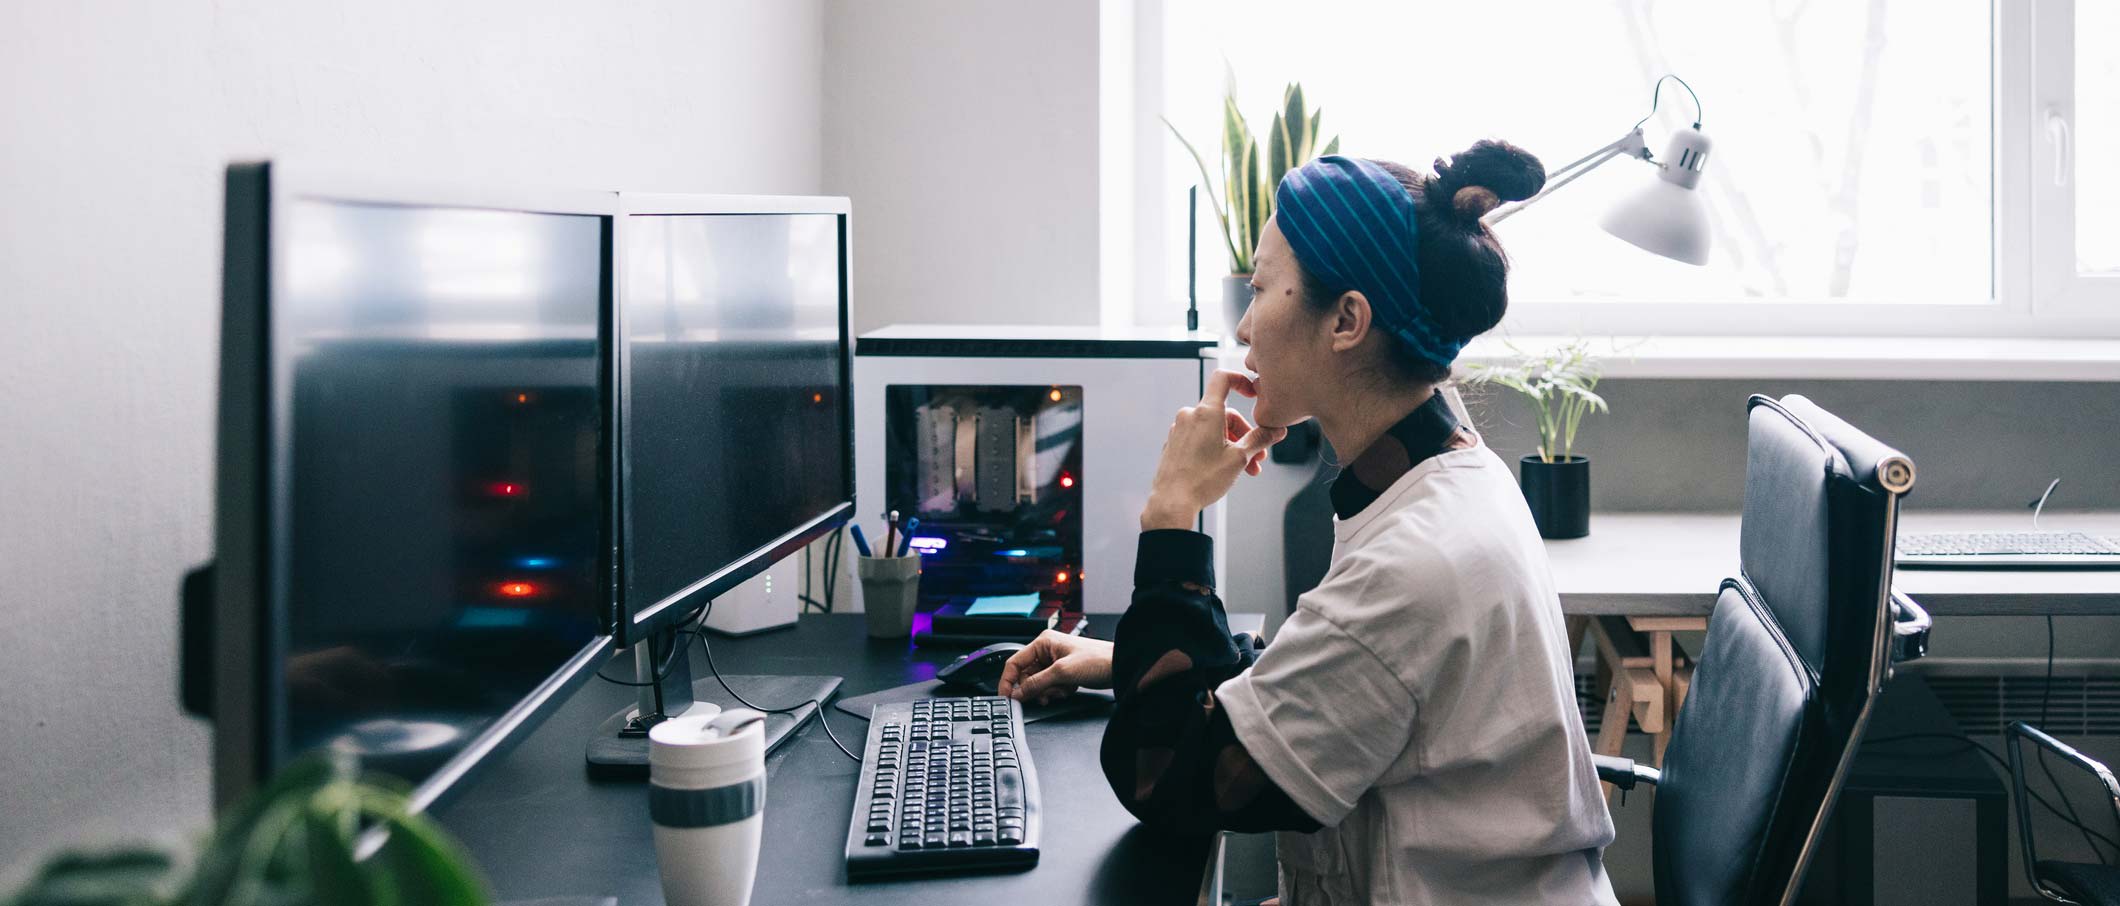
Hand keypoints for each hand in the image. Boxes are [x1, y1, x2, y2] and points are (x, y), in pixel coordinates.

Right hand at [996, 630, 1114, 704]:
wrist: (1119, 667)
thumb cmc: (1097, 660)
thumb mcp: (1062, 673)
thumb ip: (1036, 684)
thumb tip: (1017, 693)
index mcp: (1043, 642)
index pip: (1015, 662)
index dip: (1008, 681)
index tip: (1006, 697)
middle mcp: (1047, 651)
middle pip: (1027, 676)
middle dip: (1035, 689)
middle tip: (1044, 695)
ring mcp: (1056, 662)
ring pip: (1038, 683)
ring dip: (1048, 691)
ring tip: (1062, 689)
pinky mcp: (1064, 672)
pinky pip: (1050, 686)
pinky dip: (1057, 691)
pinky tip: (1068, 689)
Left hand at [1140, 371, 1287, 529]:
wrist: (1172, 502)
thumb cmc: (1203, 480)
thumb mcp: (1240, 458)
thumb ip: (1260, 439)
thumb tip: (1277, 430)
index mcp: (1206, 412)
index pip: (1223, 379)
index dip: (1240, 380)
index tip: (1252, 393)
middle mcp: (1190, 416)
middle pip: (1225, 414)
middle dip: (1244, 434)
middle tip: (1257, 457)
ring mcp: (1179, 430)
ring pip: (1213, 429)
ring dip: (1232, 445)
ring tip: (1245, 468)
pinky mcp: (1174, 443)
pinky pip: (1199, 438)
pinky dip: (1215, 448)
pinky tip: (1223, 469)